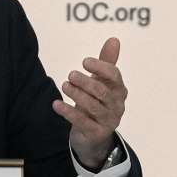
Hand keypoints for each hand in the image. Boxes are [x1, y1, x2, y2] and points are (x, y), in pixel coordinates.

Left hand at [52, 37, 126, 169]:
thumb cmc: (97, 103)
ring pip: (92, 106)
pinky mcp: (97, 133)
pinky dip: (68, 112)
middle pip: (102, 91)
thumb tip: (114, 39)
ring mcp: (109, 121)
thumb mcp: (102, 83)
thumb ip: (106, 62)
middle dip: (85, 82)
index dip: (100, 67)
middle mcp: (117, 105)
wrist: (94, 137)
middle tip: (70, 75)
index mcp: (120, 90)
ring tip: (64, 85)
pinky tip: (56, 104)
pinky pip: (82, 122)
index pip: (114, 76)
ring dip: (76, 94)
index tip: (84, 61)